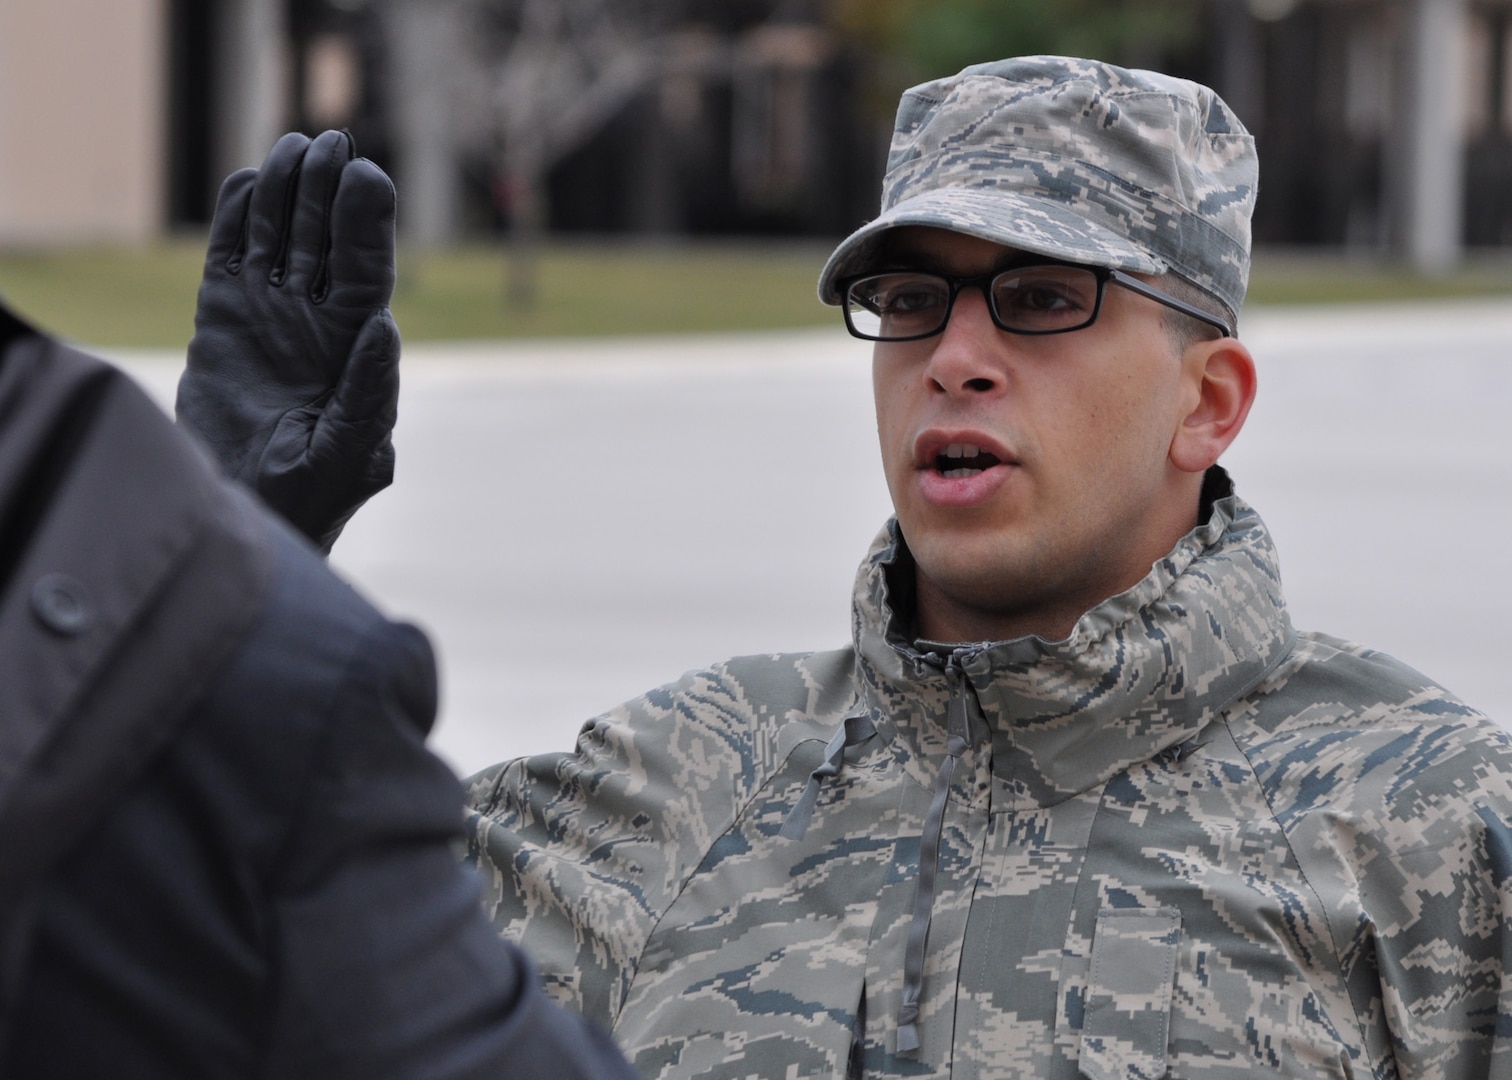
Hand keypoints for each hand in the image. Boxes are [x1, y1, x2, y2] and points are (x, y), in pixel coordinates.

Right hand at [176, 130, 398, 552]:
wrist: (246, 511)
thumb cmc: (313, 495)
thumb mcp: (351, 452)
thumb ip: (369, 394)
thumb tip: (385, 327)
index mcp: (359, 347)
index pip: (368, 272)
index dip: (367, 224)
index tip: (365, 177)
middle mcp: (320, 321)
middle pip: (327, 242)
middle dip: (330, 194)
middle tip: (330, 144)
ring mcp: (272, 314)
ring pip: (281, 238)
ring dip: (286, 193)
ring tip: (291, 148)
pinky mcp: (223, 317)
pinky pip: (231, 256)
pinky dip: (236, 219)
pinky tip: (247, 181)